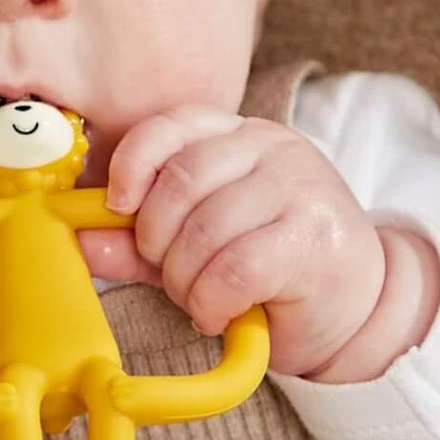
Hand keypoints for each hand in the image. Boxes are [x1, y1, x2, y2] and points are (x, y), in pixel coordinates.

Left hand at [105, 107, 437, 378]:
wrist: (357, 308)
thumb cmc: (272, 271)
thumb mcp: (198, 248)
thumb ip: (140, 243)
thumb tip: (82, 242)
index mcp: (238, 136)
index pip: (171, 127)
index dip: (132, 165)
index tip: (117, 207)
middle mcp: (271, 148)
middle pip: (181, 183)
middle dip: (158, 243)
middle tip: (170, 276)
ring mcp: (298, 186)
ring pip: (204, 231)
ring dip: (186, 282)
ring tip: (200, 299)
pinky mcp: (313, 235)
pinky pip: (234, 269)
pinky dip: (212, 301)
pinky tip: (220, 313)